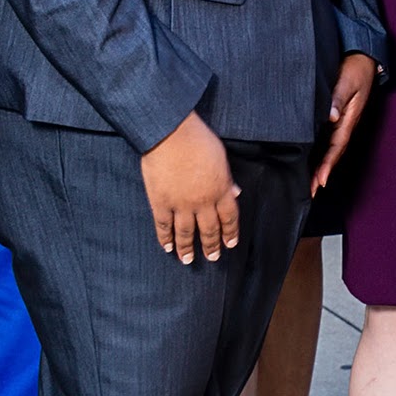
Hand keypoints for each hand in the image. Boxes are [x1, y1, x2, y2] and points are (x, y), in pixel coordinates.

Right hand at [140, 112, 239, 264]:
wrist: (170, 135)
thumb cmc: (198, 140)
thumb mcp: (221, 158)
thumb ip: (227, 178)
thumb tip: (235, 192)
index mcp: (220, 189)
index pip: (229, 218)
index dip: (230, 233)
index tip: (230, 243)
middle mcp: (202, 202)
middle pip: (209, 229)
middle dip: (211, 246)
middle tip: (213, 258)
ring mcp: (180, 204)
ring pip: (186, 233)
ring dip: (188, 249)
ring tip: (189, 260)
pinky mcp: (160, 203)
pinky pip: (163, 226)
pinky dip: (165, 239)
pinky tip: (167, 248)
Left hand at [312, 52, 378, 194]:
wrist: (362, 57)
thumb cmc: (355, 68)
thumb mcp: (348, 81)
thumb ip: (338, 98)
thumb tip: (330, 116)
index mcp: (348, 119)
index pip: (337, 146)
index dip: (328, 165)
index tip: (320, 181)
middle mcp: (343, 124)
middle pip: (332, 153)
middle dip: (321, 173)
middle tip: (310, 192)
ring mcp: (339, 121)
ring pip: (328, 148)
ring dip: (319, 166)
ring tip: (307, 184)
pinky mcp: (333, 116)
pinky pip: (324, 138)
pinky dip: (317, 152)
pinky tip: (308, 159)